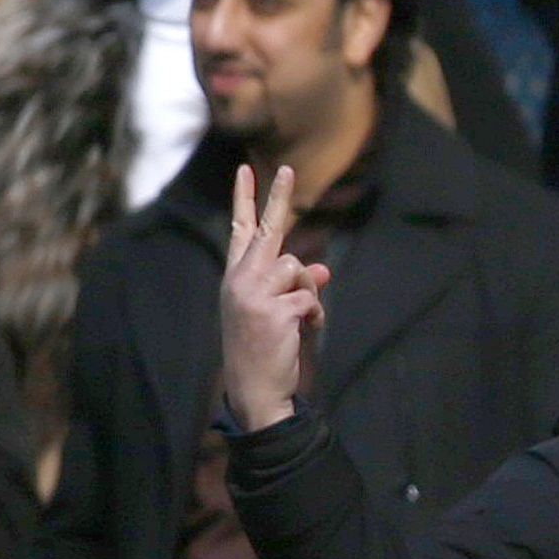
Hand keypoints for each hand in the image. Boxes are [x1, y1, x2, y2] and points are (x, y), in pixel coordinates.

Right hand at [219, 164, 330, 431]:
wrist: (254, 389)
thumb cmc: (264, 350)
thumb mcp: (275, 313)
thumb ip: (292, 286)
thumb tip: (323, 269)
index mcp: (235, 278)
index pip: (239, 232)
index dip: (243, 200)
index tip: (245, 169)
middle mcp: (240, 280)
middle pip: (267, 232)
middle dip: (278, 198)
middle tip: (286, 168)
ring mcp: (254, 294)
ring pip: (296, 267)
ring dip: (308, 292)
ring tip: (300, 318)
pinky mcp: (273, 310)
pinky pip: (309, 297)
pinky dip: (315, 314)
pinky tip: (304, 330)